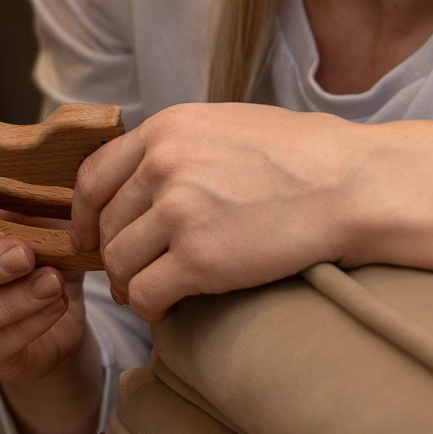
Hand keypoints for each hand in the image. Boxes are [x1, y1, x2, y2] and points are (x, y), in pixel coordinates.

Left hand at [73, 105, 373, 320]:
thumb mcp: (223, 125)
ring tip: (153, 293)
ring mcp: (179, 211)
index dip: (84, 215)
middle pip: (106, 225)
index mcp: (165, 129)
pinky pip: (147, 294)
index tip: (89, 236)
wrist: (348, 183)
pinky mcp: (199, 258)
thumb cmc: (298, 156)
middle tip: (133, 275)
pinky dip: (152, 308)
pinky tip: (171, 307)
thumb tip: (139, 177)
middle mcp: (162, 165)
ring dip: (131, 285)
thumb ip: (175, 146)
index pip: (93, 177)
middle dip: (114, 255)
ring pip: (120, 263)